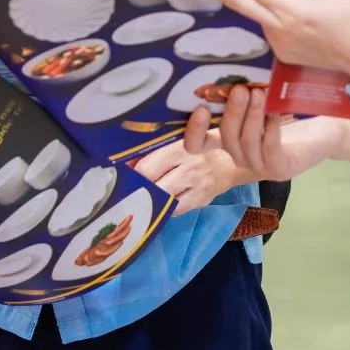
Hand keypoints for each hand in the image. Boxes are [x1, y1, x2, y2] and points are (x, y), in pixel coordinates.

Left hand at [133, 139, 251, 213]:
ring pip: (165, 202)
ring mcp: (198, 187)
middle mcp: (190, 168)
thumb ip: (157, 148)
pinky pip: (176, 210)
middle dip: (138, 190)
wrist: (228, 160)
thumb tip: (128, 161)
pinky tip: (154, 205)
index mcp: (181, 147)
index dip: (133, 174)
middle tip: (125, 191)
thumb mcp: (180, 139)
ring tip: (136, 200)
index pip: (150, 165)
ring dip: (149, 202)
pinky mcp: (201, 201)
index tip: (120, 176)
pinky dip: (163, 209)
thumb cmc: (197, 145)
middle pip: (156, 186)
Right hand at [183, 89, 340, 181]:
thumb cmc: (290, 111)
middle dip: (232, 112)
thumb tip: (227, 68)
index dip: (194, 131)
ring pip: (246, 142)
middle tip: (240, 89)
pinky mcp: (280, 169)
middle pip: (226, 138)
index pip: (198, 145)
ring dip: (251, 117)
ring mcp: (259, 166)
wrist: (326, 131)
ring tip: (259, 94)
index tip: (201, 108)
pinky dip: (270, 129)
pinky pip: (270, 148)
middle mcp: (240, 156)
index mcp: (230, 140)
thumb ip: (242, 93)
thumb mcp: (261, 102)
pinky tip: (275, 112)